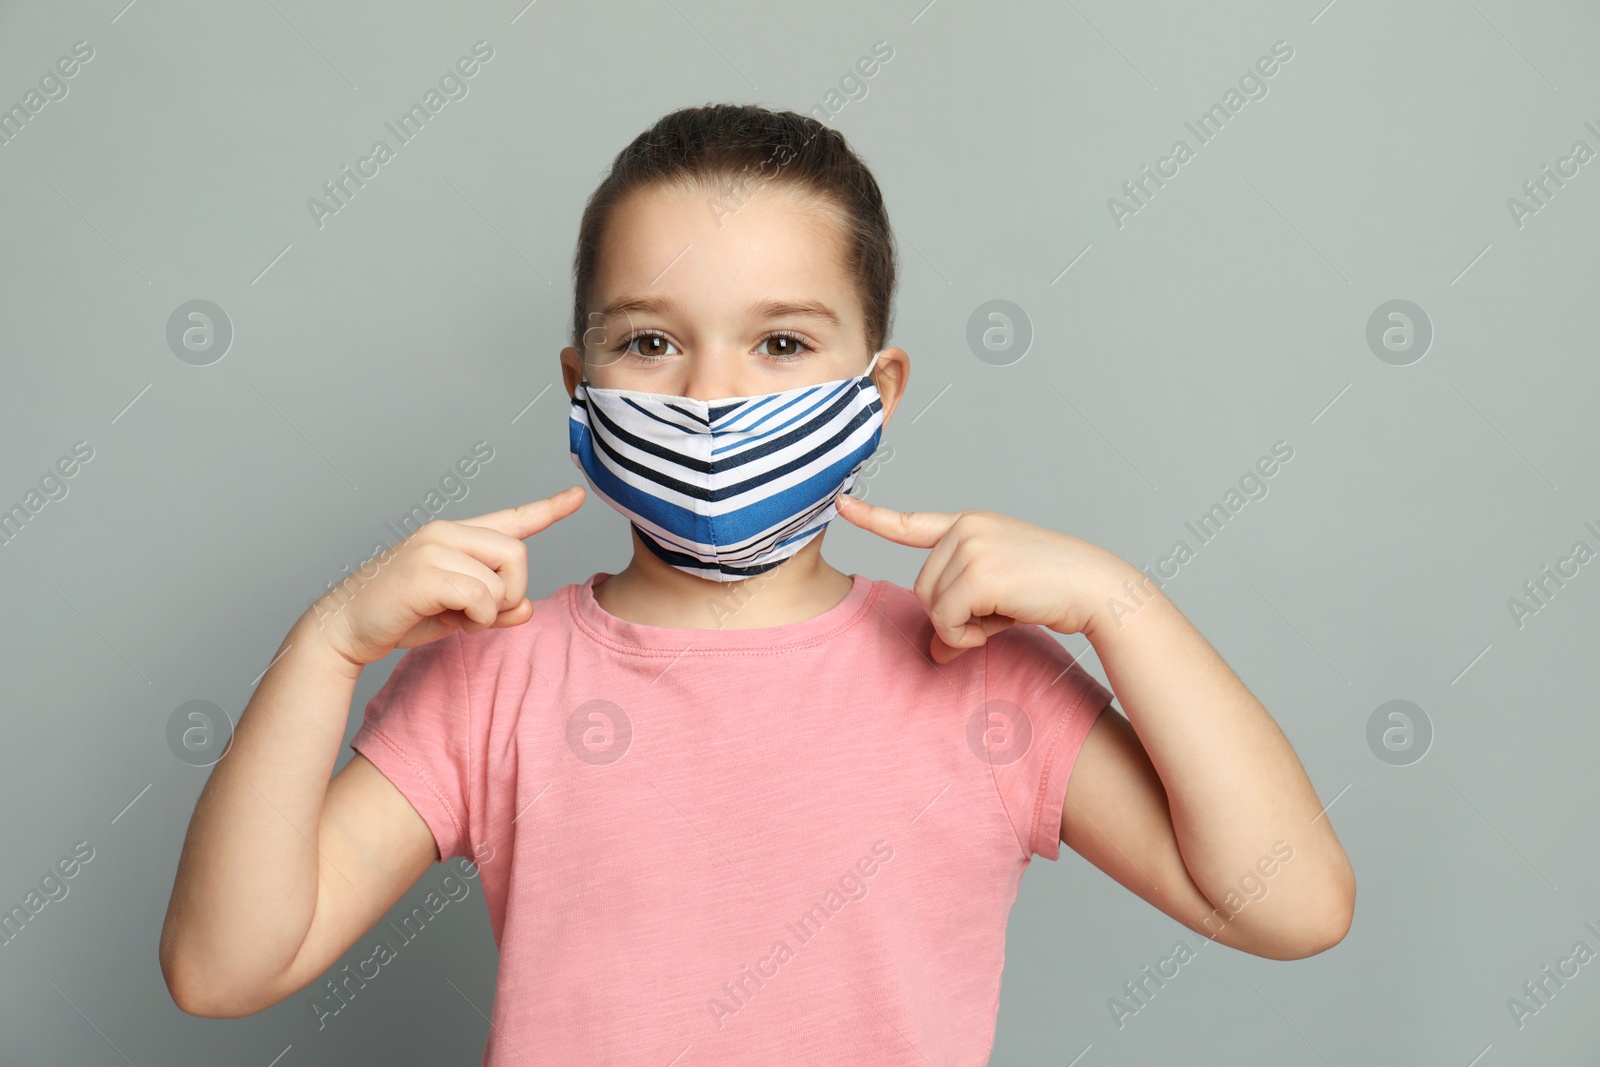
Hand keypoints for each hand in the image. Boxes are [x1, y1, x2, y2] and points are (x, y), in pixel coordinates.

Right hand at [310, 486, 585, 667]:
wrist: (346, 628)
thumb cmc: (401, 615)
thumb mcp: (459, 614)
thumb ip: (497, 608)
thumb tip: (528, 609)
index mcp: (457, 536)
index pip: (513, 518)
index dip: (549, 509)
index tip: (577, 496)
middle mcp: (447, 532)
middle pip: (518, 553)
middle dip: (512, 592)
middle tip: (483, 614)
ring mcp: (434, 548)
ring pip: (500, 580)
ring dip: (490, 612)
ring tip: (460, 619)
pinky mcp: (424, 572)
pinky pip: (481, 597)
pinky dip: (477, 619)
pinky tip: (455, 623)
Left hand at [833, 493, 1127, 663]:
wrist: (1095, 588)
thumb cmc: (1051, 591)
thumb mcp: (998, 598)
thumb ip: (960, 615)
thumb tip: (933, 655)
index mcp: (969, 525)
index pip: (911, 523)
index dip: (873, 518)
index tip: (841, 504)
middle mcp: (965, 528)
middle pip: (921, 588)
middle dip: (950, 614)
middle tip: (995, 615)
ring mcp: (971, 547)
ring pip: (931, 606)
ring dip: (961, 627)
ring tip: (1002, 615)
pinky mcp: (978, 573)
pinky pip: (947, 621)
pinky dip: (967, 636)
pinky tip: (999, 626)